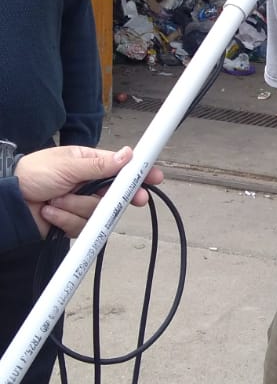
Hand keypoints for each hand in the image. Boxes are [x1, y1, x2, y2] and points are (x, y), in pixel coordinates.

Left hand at [14, 145, 163, 238]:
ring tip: (55, 199)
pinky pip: (82, 228)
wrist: (10, 201)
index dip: (139, 173)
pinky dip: (65, 220)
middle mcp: (89, 185)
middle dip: (118, 199)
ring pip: (97, 213)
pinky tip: (50, 212)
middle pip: (115, 195)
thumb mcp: (68, 165)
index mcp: (90, 164)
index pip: (121, 168)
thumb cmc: (33, 174)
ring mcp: (81, 205)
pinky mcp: (73, 224)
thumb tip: (127, 155)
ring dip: (74, 207)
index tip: (155, 177)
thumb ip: (100, 165)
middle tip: (136, 199)